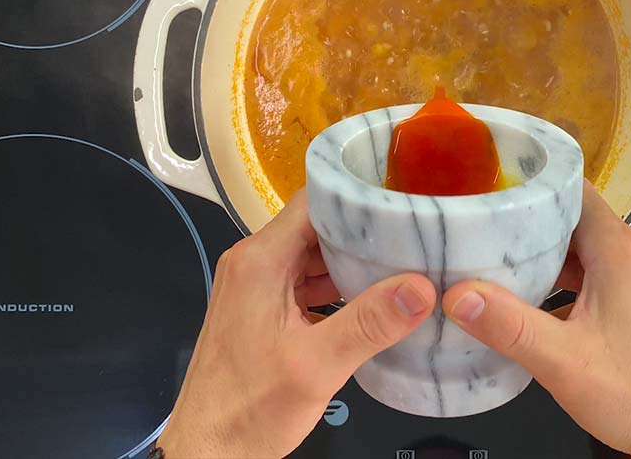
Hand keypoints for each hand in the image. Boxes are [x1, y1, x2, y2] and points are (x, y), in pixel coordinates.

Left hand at [157, 190, 436, 458]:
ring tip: (408, 263)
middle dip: (366, 231)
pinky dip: (339, 287)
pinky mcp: (262, 312)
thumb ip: (370, 323)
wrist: (208, 452)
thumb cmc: (250, 408)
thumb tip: (422, 287)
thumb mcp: (316, 366)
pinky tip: (376, 301)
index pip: (315, 201)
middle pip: (317, 227)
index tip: (405, 199)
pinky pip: (306, 283)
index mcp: (260, 260)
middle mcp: (254, 263)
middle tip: (418, 234)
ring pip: (314, 256)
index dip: (360, 196)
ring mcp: (256, 288)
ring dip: (354, 262)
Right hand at [442, 182, 630, 458]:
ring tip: (493, 260)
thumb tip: (457, 295)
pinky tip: (528, 302)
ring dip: (543, 253)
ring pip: (582, 247)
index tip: (490, 182)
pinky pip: (593, 273)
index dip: (532, 181)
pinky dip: (561, 278)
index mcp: (619, 251)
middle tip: (479, 224)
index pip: (573, 188)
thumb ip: (508, 325)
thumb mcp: (562, 360)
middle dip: (527, 220)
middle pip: (572, 217)